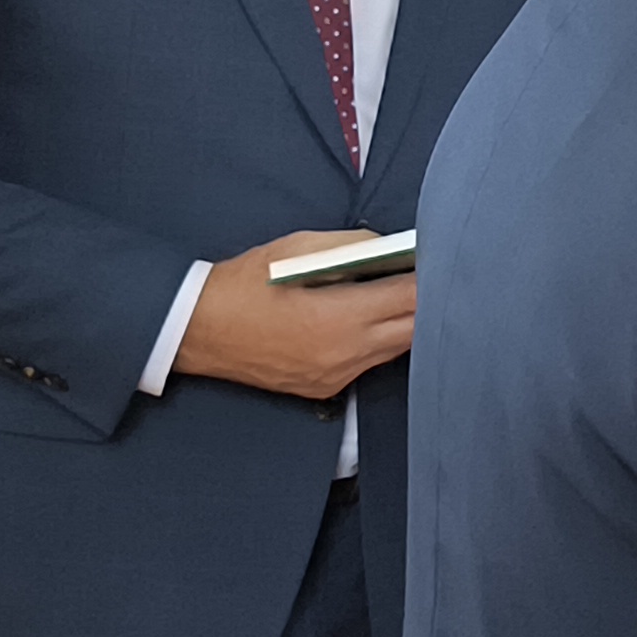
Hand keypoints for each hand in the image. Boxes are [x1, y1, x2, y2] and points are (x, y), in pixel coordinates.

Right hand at [172, 228, 414, 401]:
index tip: (440, 260)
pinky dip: (380, 342)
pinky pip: (370, 364)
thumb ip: (353, 247)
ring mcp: (337, 376)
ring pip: (397, 350)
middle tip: (430, 276)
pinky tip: (372, 321)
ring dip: (406, 323)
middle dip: (427, 302)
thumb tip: (392, 248)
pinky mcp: (327, 389)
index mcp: (340, 317)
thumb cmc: (245, 283)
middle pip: (416, 329)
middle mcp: (346, 353)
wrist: (197, 330)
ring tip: (403, 296)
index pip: (411, 299)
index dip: (431, 278)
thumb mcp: (297, 248)